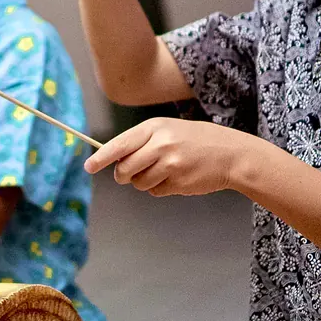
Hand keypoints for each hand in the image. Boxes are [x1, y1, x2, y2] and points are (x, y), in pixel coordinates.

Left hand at [85, 117, 245, 196]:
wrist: (231, 153)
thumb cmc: (194, 139)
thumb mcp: (166, 130)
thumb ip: (140, 141)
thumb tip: (112, 158)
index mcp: (154, 128)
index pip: (119, 145)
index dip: (101, 158)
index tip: (89, 166)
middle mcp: (161, 145)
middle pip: (124, 169)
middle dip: (122, 175)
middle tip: (127, 174)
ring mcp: (171, 165)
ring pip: (138, 182)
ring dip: (143, 181)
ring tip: (161, 170)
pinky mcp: (179, 183)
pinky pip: (155, 191)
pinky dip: (159, 188)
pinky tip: (175, 177)